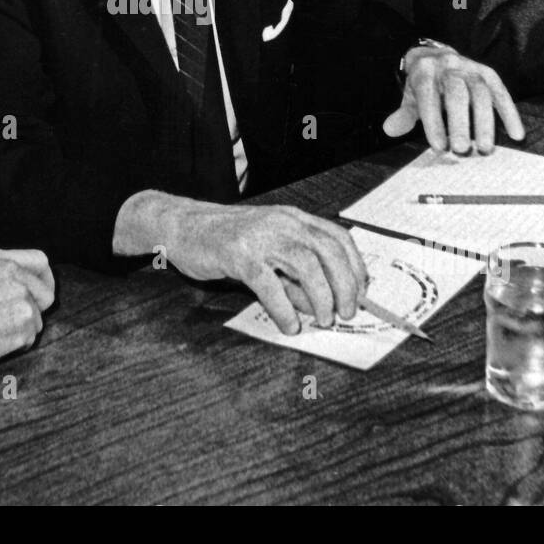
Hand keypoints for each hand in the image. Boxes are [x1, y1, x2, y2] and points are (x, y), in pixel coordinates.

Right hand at [0, 248, 54, 379]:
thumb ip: (0, 272)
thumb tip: (28, 283)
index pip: (41, 261)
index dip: (45, 280)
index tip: (39, 295)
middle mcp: (12, 274)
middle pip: (46, 294)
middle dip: (35, 310)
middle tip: (10, 322)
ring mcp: (19, 299)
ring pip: (37, 320)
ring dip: (22, 330)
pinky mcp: (21, 325)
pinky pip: (30, 339)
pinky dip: (16, 346)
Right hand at [118, 192, 366, 334]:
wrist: (182, 226)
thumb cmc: (227, 241)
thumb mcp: (267, 251)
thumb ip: (293, 274)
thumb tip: (322, 305)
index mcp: (293, 218)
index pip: (337, 237)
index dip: (355, 266)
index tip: (361, 293)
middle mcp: (282, 222)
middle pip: (328, 251)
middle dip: (345, 286)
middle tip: (346, 313)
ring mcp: (260, 236)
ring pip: (306, 264)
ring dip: (321, 297)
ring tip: (323, 320)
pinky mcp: (238, 254)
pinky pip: (269, 284)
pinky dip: (284, 308)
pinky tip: (289, 325)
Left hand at [382, 45, 525, 154]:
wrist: (437, 56)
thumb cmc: (423, 85)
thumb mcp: (409, 97)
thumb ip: (403, 114)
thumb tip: (390, 129)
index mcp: (425, 72)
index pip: (429, 98)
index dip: (434, 122)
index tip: (439, 147)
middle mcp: (449, 67)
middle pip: (457, 95)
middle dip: (459, 123)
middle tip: (461, 150)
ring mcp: (471, 68)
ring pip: (481, 94)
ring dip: (484, 122)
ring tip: (484, 148)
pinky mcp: (489, 74)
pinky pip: (502, 93)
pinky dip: (510, 114)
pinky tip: (516, 134)